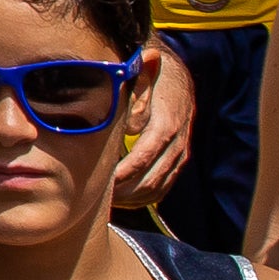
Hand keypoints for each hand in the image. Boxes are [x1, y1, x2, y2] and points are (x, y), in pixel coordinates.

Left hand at [111, 41, 196, 203]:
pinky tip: (123, 201)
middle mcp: (177, 143)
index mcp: (166, 124)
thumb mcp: (140, 83)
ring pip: (158, 187)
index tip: (102, 179)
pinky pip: (164, 188)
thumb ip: (134, 103)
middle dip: (125, 190)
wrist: (175, 77)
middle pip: (152, 178)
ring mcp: (180, 154)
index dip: (124, 172)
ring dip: (133, 199)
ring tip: (107, 201)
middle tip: (98, 196)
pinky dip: (144, 199)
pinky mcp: (178, 161)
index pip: (144, 156)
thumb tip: (129, 127)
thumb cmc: (149, 79)